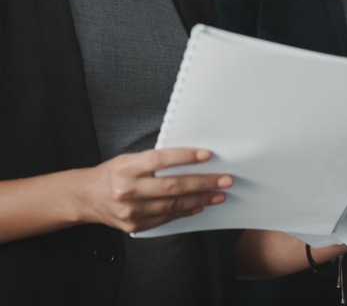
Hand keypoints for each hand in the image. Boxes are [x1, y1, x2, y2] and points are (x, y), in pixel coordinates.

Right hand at [78, 148, 232, 233]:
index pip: (161, 160)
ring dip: (200, 199)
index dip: (185, 157)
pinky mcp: (134, 225)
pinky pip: (166, 218)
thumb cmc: (113, 172)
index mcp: (127, 167)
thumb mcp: (130, 158)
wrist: (86, 197)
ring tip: (218, 194)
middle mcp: (127, 190)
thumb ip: (155, 159)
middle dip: (203, 182)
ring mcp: (131, 211)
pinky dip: (185, 212)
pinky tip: (199, 205)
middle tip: (224, 179)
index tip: (207, 155)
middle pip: (173, 186)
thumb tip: (191, 158)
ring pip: (173, 205)